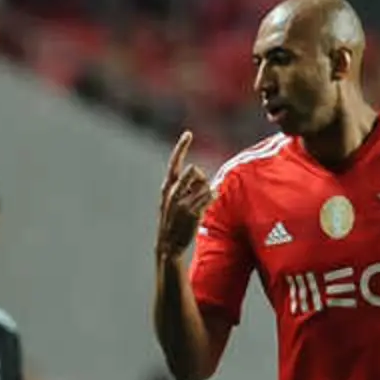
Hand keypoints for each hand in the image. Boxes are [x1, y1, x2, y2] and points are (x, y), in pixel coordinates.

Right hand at [156, 131, 213, 262]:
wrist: (168, 245)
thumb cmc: (174, 222)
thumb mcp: (173, 202)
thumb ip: (184, 187)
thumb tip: (200, 175)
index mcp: (167, 188)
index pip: (174, 163)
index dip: (181, 147)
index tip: (188, 133)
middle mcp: (173, 193)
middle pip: (195, 171)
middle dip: (201, 179)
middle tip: (199, 194)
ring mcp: (182, 202)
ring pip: (204, 184)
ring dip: (206, 192)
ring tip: (200, 205)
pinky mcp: (192, 211)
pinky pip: (210, 196)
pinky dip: (212, 198)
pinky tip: (208, 205)